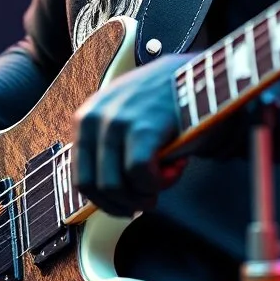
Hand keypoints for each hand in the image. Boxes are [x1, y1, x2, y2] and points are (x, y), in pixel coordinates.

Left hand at [73, 54, 189, 216]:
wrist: (200, 74)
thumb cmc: (164, 101)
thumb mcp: (123, 117)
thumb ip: (107, 148)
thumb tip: (105, 193)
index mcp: (85, 118)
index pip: (80, 176)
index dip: (104, 201)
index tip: (125, 205)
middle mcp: (94, 118)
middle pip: (94, 187)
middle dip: (124, 203)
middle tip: (149, 200)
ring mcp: (116, 122)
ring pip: (115, 186)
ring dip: (144, 194)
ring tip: (167, 177)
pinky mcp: (142, 128)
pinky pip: (140, 176)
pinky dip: (159, 182)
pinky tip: (176, 168)